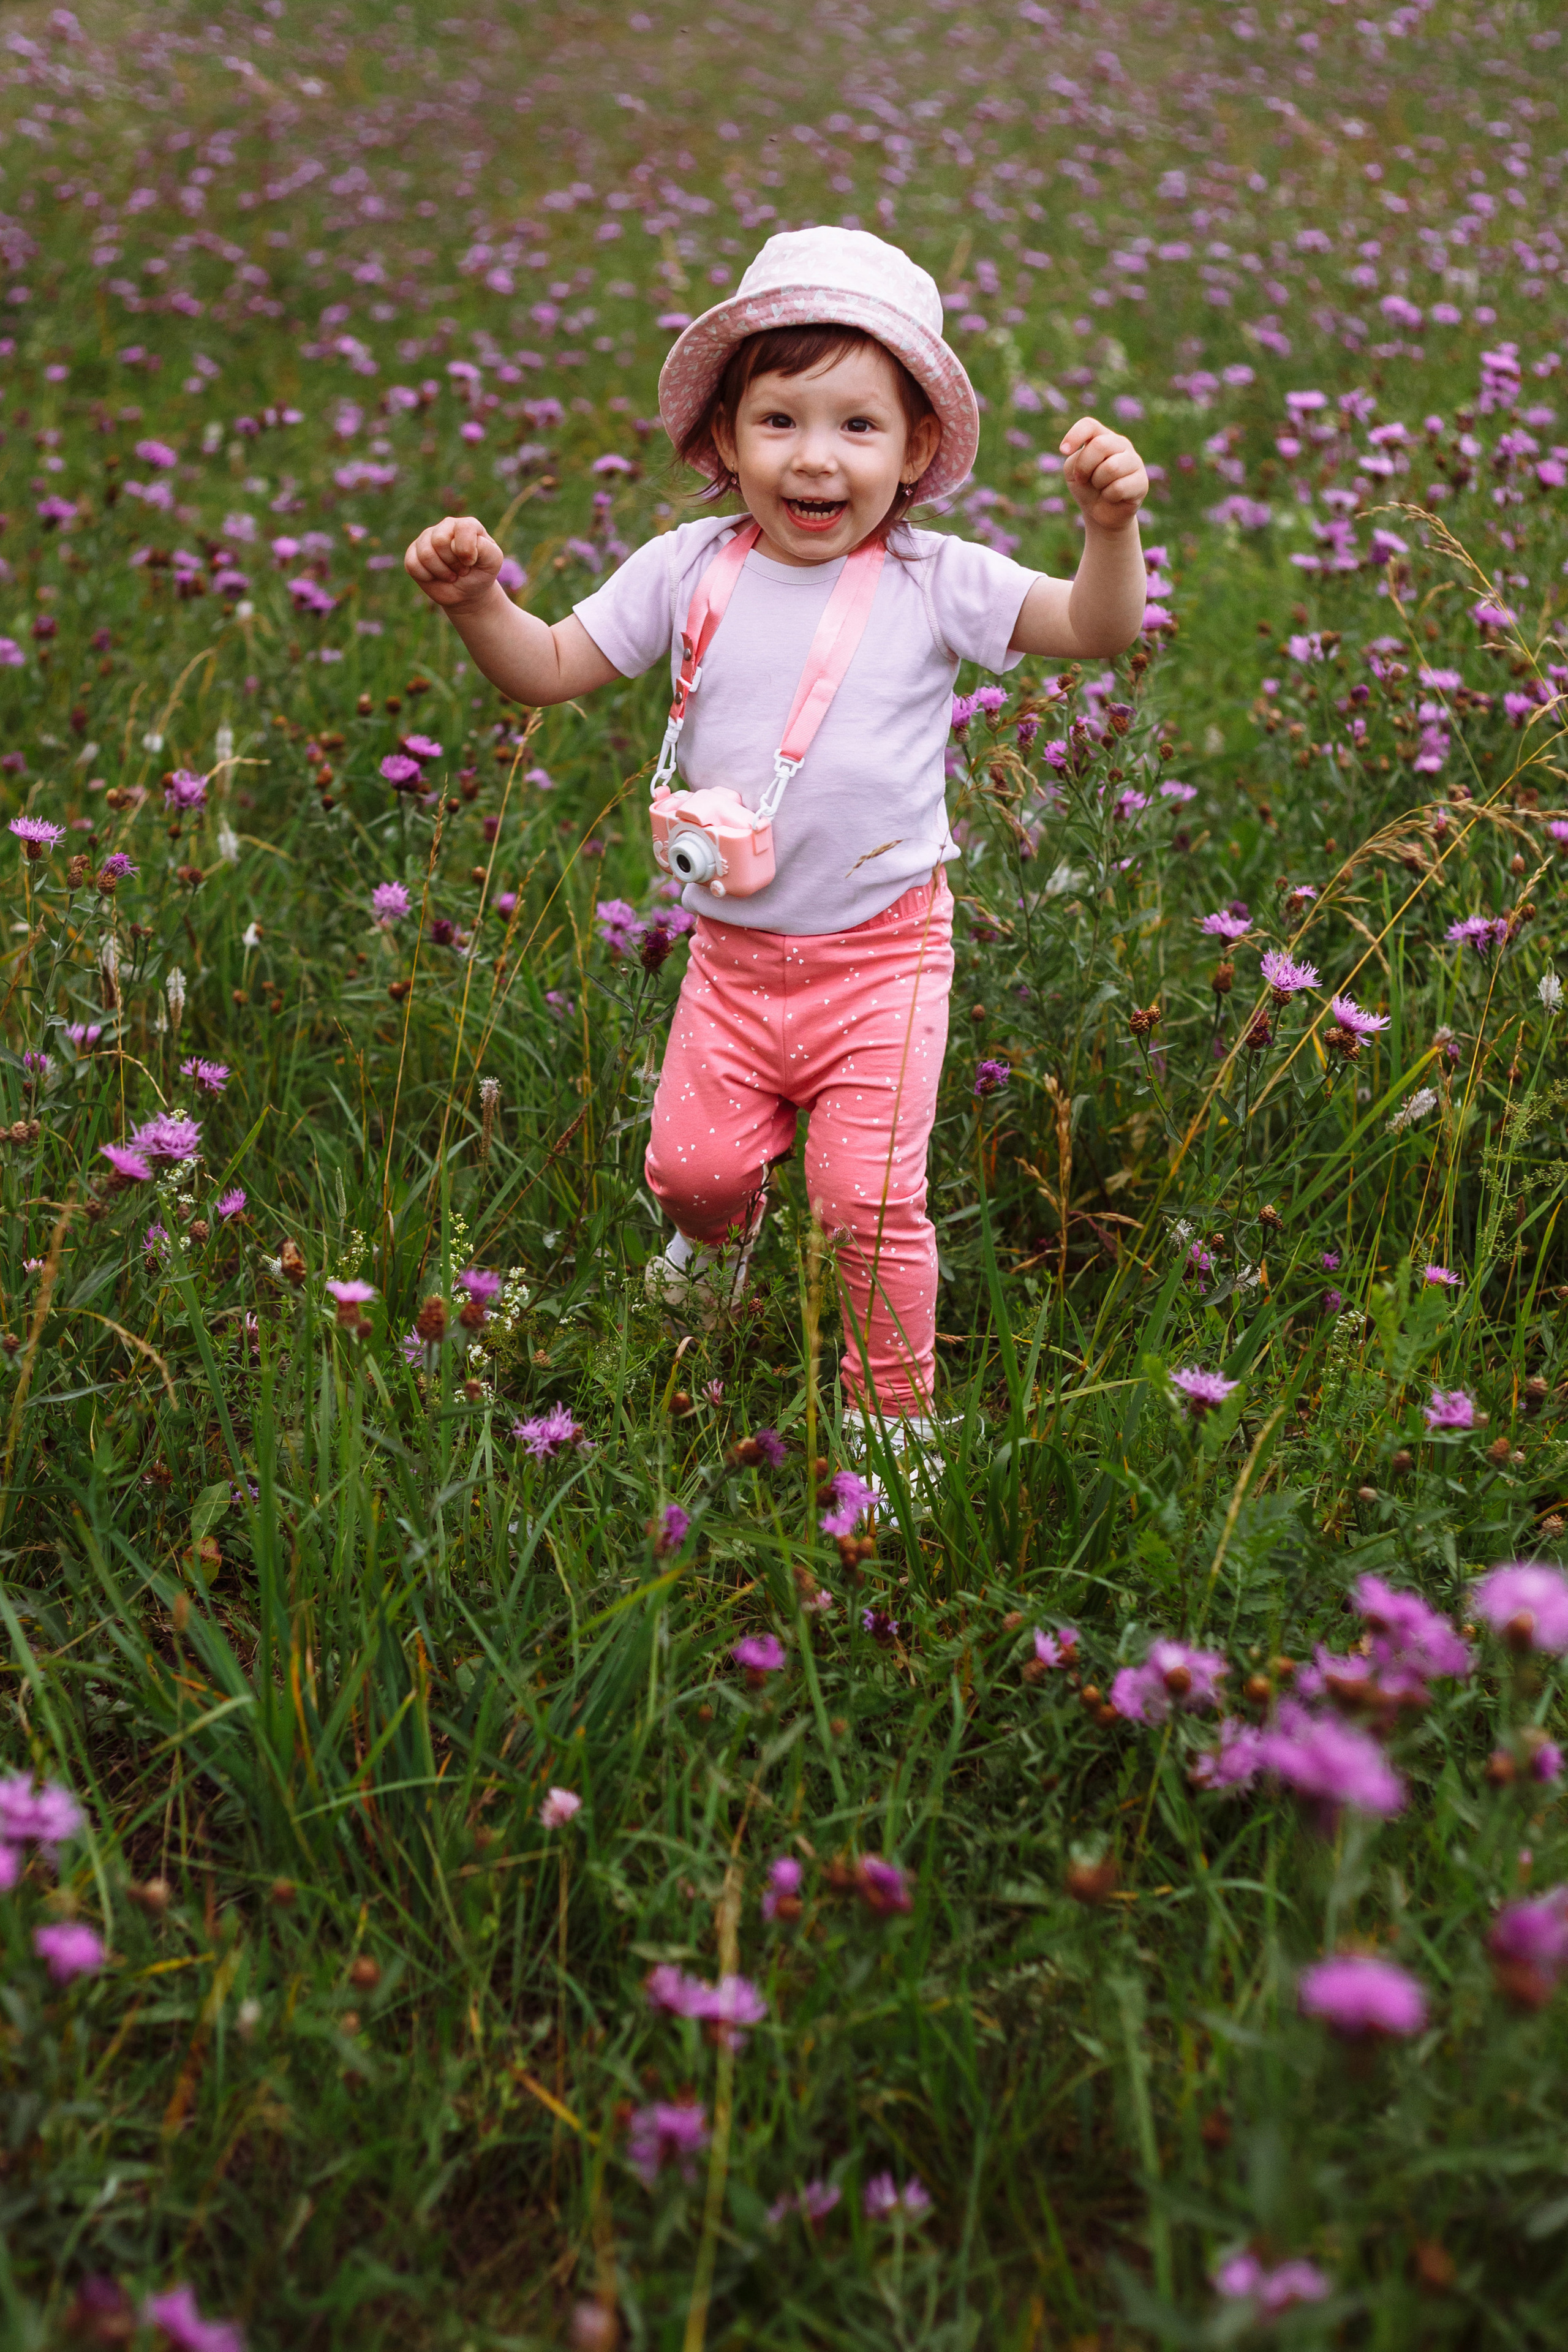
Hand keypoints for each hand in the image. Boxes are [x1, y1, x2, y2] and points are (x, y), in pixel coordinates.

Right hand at [404, 513, 505, 606]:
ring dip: (441, 572)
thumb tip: (455, 545)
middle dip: (452, 563)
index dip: (466, 551)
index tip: (472, 563)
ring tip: (451, 575)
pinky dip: (427, 577)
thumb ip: (484, 547)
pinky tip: (436, 577)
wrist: (468, 592)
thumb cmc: (481, 573)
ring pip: (425, 554)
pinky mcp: (413, 554)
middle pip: (439, 541)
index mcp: (466, 525)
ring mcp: (426, 539)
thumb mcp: (492, 561)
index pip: (462, 529)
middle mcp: (445, 527)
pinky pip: (412, 564)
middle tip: (461, 570)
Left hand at [1060, 417, 1147, 531]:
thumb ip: (1077, 460)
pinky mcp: (1142, 481)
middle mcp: (1121, 444)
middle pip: (1099, 445)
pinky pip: (1119, 488)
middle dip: (1084, 467)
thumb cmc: (1087, 488)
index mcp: (1102, 437)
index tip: (1063, 451)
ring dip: (1098, 483)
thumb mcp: (1073, 473)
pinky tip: (1113, 497)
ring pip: (1111, 467)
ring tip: (1102, 488)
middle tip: (1084, 480)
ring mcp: (1134, 461)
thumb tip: (1101, 461)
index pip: (1089, 425)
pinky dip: (1109, 496)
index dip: (1075, 435)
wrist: (1100, 514)